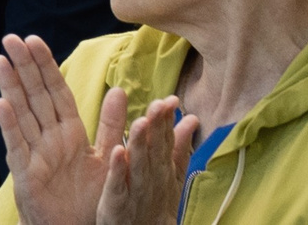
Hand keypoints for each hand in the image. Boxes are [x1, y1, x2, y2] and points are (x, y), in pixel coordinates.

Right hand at [0, 35, 118, 224]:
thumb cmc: (88, 201)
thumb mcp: (108, 158)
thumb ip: (111, 125)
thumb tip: (120, 90)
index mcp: (70, 132)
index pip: (56, 92)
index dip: (46, 66)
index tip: (35, 40)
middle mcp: (50, 139)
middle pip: (36, 96)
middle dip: (25, 67)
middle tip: (11, 38)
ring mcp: (35, 154)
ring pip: (22, 114)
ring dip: (11, 87)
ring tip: (0, 60)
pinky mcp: (26, 175)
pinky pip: (17, 146)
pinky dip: (10, 125)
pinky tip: (1, 103)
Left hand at [97, 96, 197, 224]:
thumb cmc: (154, 207)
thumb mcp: (170, 179)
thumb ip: (178, 150)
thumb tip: (191, 120)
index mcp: (163, 171)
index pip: (166, 141)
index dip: (168, 121)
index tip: (171, 99)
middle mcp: (152, 180)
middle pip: (155, 150)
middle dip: (158, 127)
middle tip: (161, 104)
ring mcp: (135, 192)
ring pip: (138, 165)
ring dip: (140, 144)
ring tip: (141, 122)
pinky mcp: (117, 204)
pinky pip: (117, 185)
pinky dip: (118, 169)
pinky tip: (116, 151)